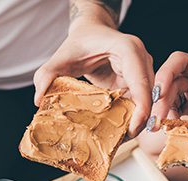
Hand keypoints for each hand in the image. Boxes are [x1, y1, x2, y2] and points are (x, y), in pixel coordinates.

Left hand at [33, 23, 153, 137]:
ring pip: (146, 101)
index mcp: (128, 49)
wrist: (91, 33)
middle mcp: (141, 59)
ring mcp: (142, 71)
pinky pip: (138, 102)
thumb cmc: (81, 41)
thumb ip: (48, 74)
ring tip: (119, 139)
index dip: (141, 106)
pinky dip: (130, 117)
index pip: (141, 80)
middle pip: (148, 95)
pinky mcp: (138, 82)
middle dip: (139, 120)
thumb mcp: (61, 56)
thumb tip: (39, 98)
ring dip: (135, 121)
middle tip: (122, 140)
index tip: (133, 128)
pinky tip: (117, 129)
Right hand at [150, 51, 187, 146]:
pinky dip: (170, 118)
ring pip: (169, 95)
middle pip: (170, 82)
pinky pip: (175, 108)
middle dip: (160, 101)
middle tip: (155, 122)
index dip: (166, 73)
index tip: (160, 93)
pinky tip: (169, 130)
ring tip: (157, 128)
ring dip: (161, 110)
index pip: (180, 61)